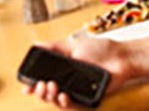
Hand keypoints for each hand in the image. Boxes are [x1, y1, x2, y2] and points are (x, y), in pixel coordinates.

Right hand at [23, 36, 148, 107]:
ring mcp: (76, 89)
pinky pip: (71, 104)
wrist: (121, 57)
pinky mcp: (86, 97)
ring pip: (56, 100)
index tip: (27, 86)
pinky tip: (63, 95)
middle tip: (41, 85)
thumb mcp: (73, 45)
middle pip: (47, 92)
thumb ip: (54, 47)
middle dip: (39, 90)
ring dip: (50, 96)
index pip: (43, 78)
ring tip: (52, 87)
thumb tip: (35, 44)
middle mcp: (67, 80)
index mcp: (62, 68)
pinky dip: (64, 102)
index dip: (33, 84)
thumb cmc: (101, 49)